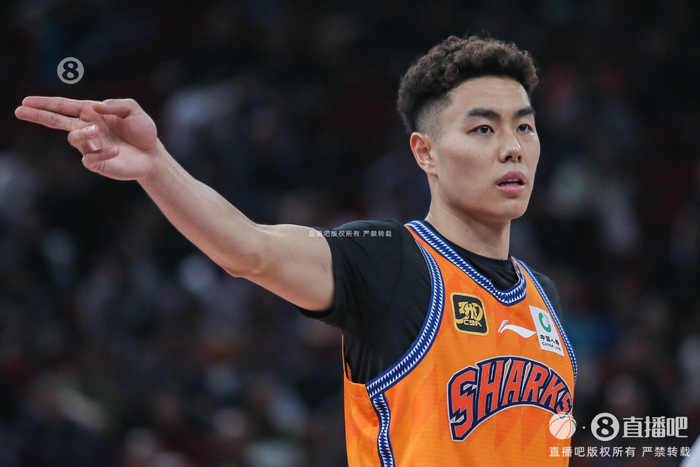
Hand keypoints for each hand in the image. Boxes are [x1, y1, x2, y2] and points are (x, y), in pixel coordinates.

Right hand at [15, 97, 159, 180]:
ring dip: (82, 133)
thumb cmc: (142, 130)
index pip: (64, 106)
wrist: (153, 155)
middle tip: (20, 111)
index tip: (25, 101)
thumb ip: (116, 105)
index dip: (45, 103)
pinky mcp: (98, 163)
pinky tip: (116, 150)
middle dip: (38, 116)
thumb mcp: (133, 110)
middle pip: (57, 122)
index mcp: (92, 114)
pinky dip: (102, 152)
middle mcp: (87, 129)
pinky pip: (91, 157)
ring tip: (95, 130)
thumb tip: (95, 107)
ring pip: (74, 139)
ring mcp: (91, 147)